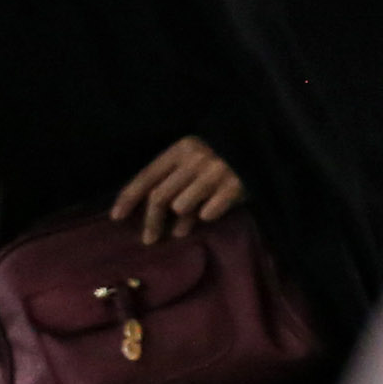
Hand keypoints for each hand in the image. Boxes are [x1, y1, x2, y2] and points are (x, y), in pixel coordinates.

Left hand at [111, 137, 242, 244]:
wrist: (266, 143)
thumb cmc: (224, 152)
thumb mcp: (195, 157)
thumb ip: (173, 179)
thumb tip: (153, 213)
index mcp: (182, 147)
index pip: (147, 176)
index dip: (128, 198)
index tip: (116, 217)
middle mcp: (196, 158)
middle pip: (160, 197)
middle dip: (151, 222)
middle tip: (150, 239)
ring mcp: (216, 171)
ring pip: (181, 207)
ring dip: (182, 220)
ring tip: (184, 227)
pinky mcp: (236, 186)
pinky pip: (208, 213)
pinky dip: (207, 216)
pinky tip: (212, 212)